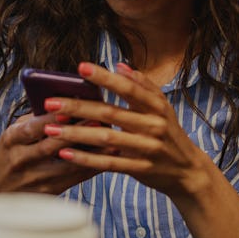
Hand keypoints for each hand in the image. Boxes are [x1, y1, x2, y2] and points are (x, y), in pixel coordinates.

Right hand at [0, 111, 101, 197]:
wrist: (0, 191)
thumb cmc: (12, 153)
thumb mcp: (14, 134)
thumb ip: (36, 119)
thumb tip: (66, 102)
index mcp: (10, 141)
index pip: (32, 128)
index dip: (51, 120)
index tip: (71, 108)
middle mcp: (20, 161)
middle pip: (51, 146)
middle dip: (76, 132)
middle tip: (99, 118)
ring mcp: (35, 179)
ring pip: (67, 165)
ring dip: (90, 151)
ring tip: (111, 138)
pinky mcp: (48, 192)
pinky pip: (75, 179)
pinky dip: (92, 166)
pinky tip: (108, 157)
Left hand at [42, 62, 211, 201]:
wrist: (188, 171)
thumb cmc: (168, 135)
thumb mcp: (163, 108)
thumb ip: (143, 86)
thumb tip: (120, 65)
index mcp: (157, 107)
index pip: (128, 88)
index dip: (104, 77)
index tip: (80, 68)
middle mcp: (153, 126)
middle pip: (110, 113)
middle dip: (77, 107)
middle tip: (50, 102)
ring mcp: (147, 148)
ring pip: (106, 138)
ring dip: (75, 134)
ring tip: (51, 129)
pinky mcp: (140, 169)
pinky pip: (109, 163)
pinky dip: (86, 158)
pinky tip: (65, 153)